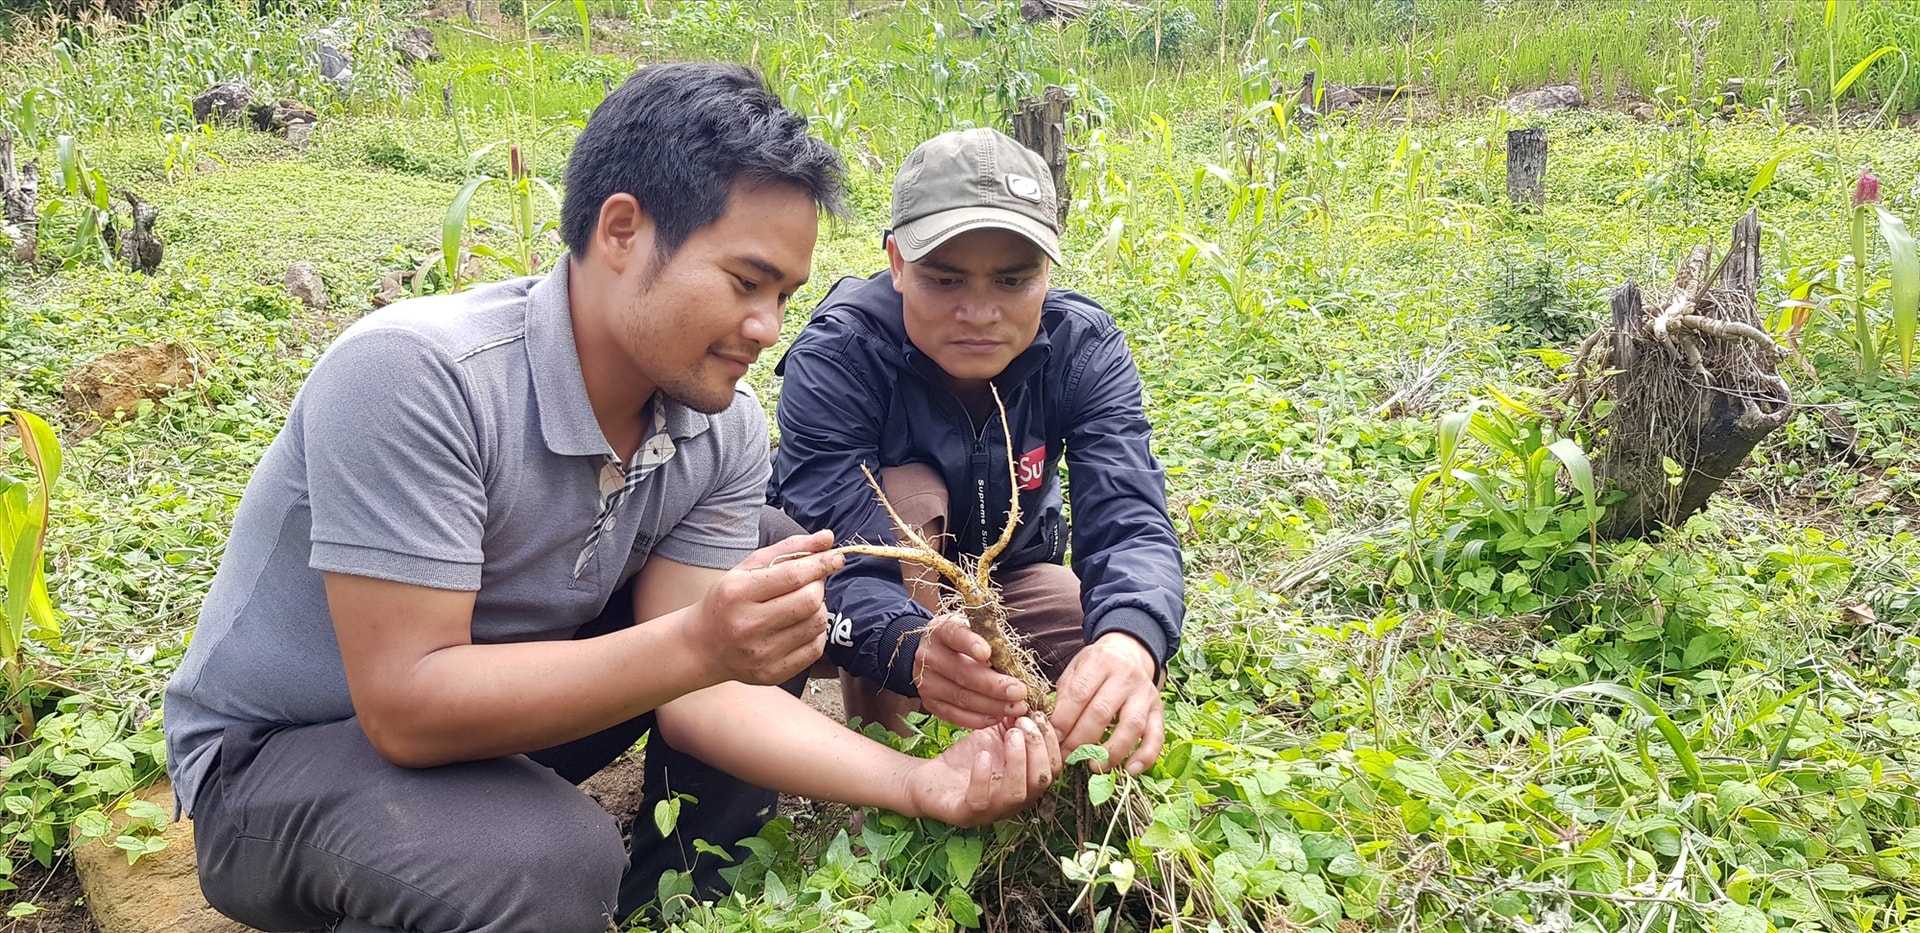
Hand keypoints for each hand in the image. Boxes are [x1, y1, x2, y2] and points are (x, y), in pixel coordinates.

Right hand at [687, 531, 842, 685]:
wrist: (703, 646)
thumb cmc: (728, 600)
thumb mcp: (748, 568)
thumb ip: (788, 549)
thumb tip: (828, 538)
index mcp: (738, 593)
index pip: (793, 576)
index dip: (821, 564)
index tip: (836, 557)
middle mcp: (748, 625)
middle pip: (810, 601)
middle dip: (818, 586)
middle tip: (809, 583)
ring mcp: (761, 654)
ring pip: (817, 624)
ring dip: (818, 609)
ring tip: (800, 605)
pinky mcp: (773, 673)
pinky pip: (816, 648)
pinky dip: (815, 632)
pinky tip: (798, 626)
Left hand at [905, 715, 1061, 826]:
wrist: (929, 777)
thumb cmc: (968, 758)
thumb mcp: (995, 735)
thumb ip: (1015, 722)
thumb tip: (1030, 701)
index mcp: (1027, 782)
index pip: (1053, 768)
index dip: (1051, 742)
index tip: (1038, 715)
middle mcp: (1014, 801)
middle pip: (1041, 782)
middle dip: (1037, 749)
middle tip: (1023, 723)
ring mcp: (991, 811)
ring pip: (1016, 794)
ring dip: (1017, 762)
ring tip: (1010, 735)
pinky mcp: (964, 813)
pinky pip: (979, 802)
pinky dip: (983, 777)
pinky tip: (982, 756)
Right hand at [913, 614, 1030, 727]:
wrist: (933, 654)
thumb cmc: (963, 641)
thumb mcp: (974, 631)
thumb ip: (990, 641)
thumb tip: (1013, 664)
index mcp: (941, 631)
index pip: (955, 635)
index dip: (970, 644)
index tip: (988, 653)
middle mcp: (929, 656)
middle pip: (962, 673)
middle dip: (994, 685)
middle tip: (1020, 692)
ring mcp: (927, 682)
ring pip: (961, 697)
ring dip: (992, 706)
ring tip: (1016, 708)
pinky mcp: (930, 703)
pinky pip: (954, 715)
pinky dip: (977, 719)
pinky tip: (996, 717)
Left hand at [1050, 633, 1163, 775]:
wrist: (1128, 653)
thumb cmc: (1095, 667)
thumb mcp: (1076, 669)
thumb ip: (1065, 695)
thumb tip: (1053, 730)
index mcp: (1100, 662)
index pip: (1079, 693)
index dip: (1064, 719)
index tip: (1053, 738)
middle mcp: (1126, 676)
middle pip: (1102, 711)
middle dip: (1081, 739)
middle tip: (1067, 757)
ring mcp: (1145, 694)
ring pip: (1132, 725)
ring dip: (1112, 751)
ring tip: (1095, 766)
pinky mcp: (1158, 710)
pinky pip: (1156, 736)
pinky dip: (1146, 756)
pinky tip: (1131, 770)